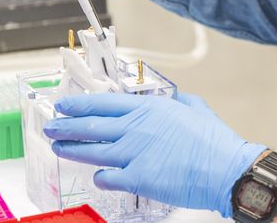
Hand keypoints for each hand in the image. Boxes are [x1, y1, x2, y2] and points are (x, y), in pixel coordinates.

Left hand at [43, 92, 266, 216]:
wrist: (225, 169)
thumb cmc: (215, 142)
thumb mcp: (196, 109)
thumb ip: (179, 102)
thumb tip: (174, 99)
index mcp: (150, 108)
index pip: (103, 104)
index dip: (79, 105)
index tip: (64, 106)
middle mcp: (137, 128)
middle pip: (90, 126)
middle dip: (66, 126)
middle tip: (51, 127)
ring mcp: (134, 153)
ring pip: (92, 151)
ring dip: (71, 149)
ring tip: (58, 147)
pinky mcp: (136, 178)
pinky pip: (107, 177)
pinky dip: (100, 176)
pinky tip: (97, 176)